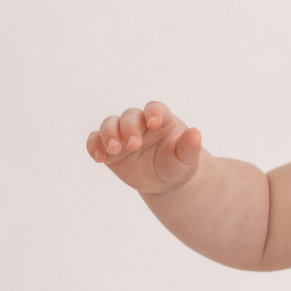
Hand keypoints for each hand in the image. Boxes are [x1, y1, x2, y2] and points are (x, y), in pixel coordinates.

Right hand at [86, 102, 203, 194]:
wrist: (165, 181)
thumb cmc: (178, 165)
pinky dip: (94, 145)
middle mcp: (140, 123)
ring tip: (113, 150)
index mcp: (161, 120)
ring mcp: (122, 133)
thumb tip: (195, 134)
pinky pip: (96, 141)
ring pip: (110, 125)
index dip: (153, 112)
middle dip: (129, 128)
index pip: (155, 109)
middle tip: (133, 145)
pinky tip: (98, 157)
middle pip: (129, 116)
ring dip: (108, 134)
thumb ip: (190, 147)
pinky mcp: (109, 147)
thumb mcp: (187, 160)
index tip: (153, 122)